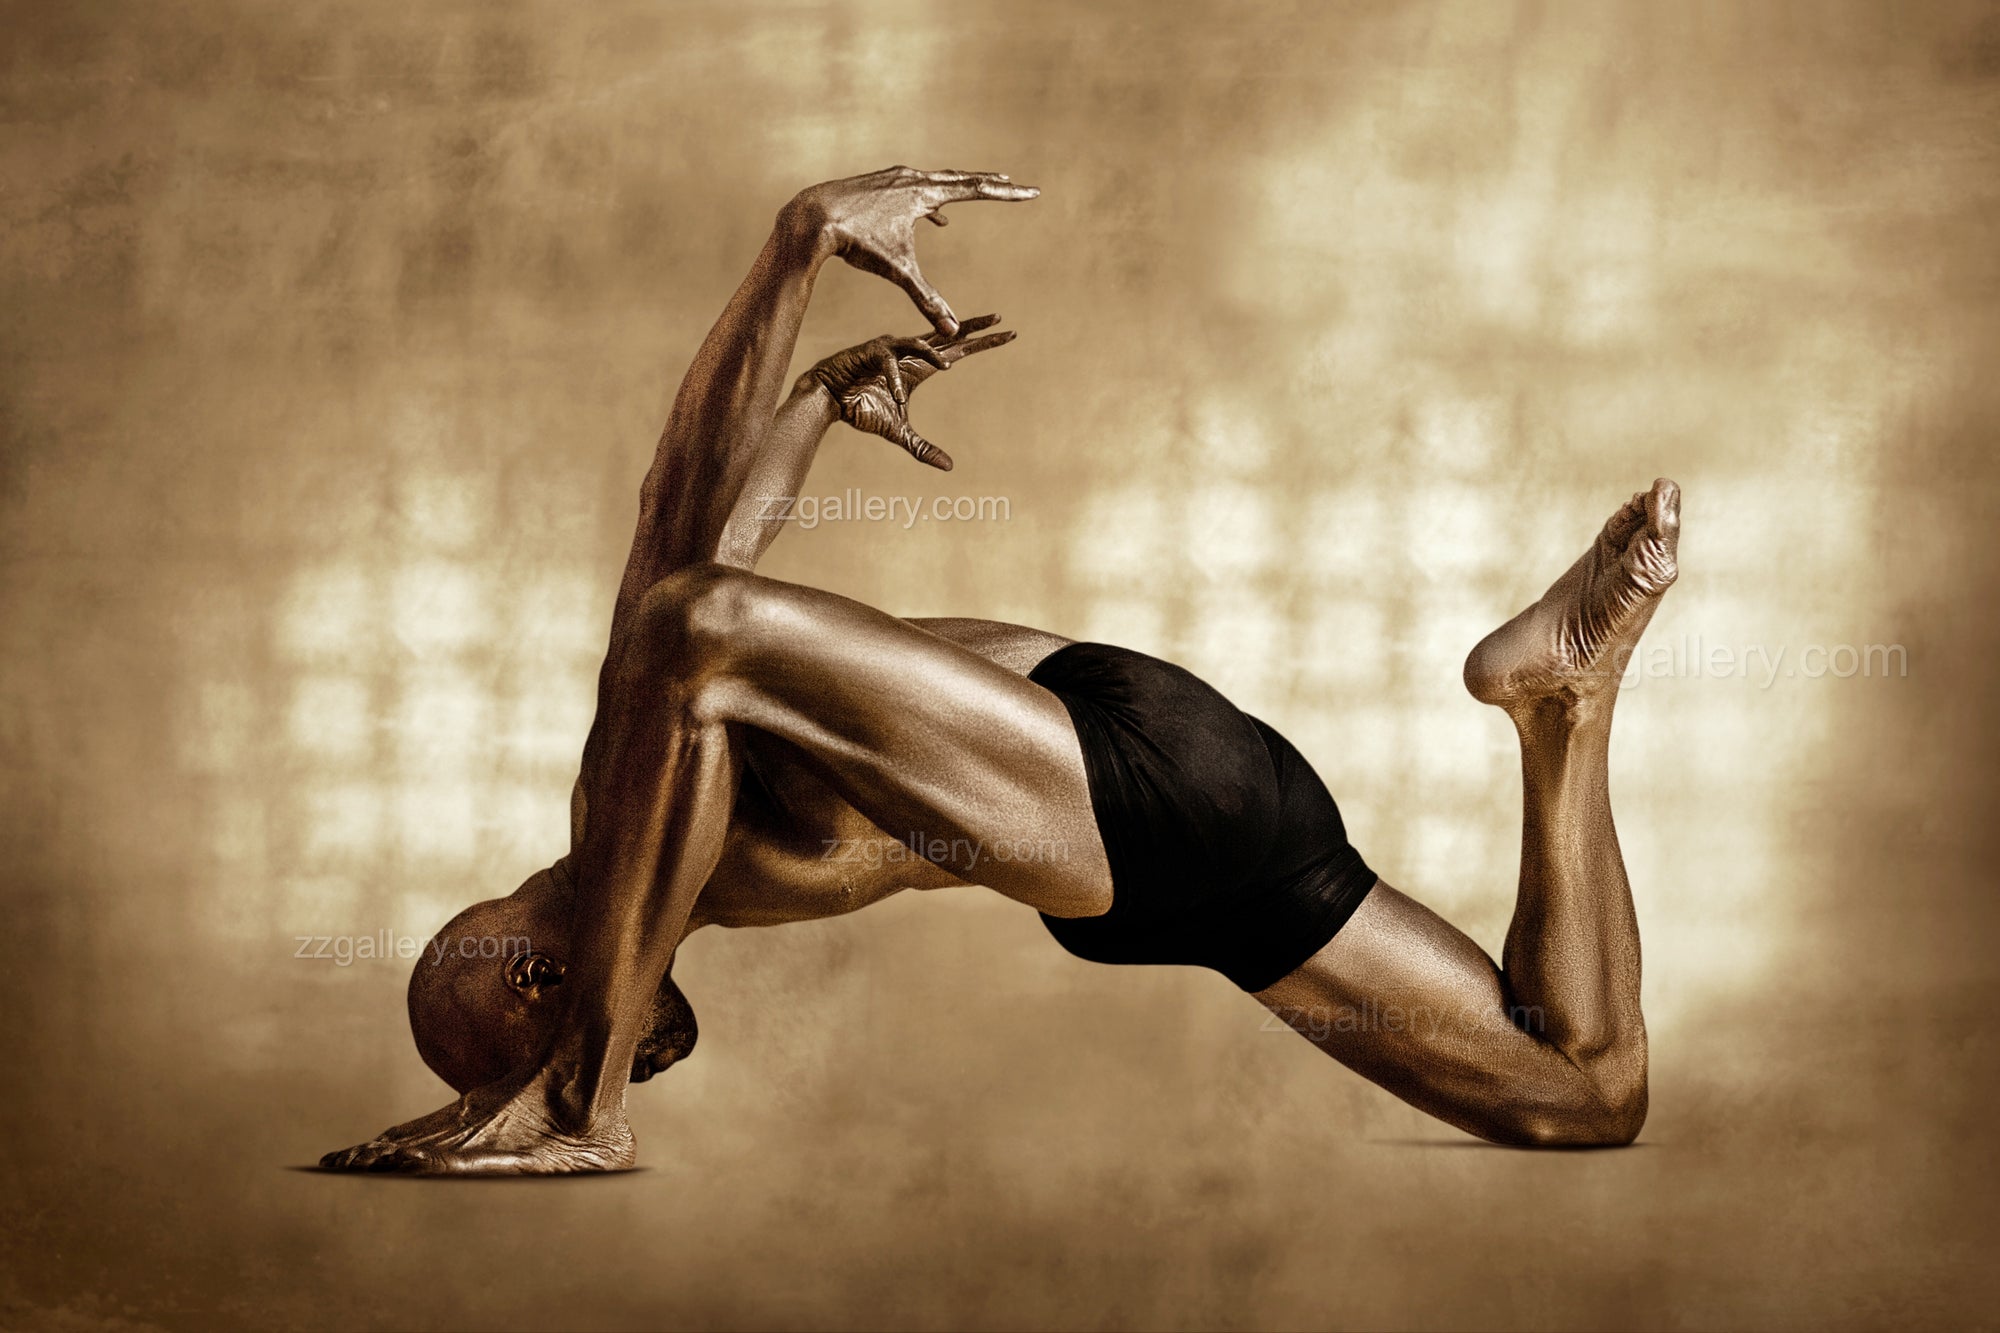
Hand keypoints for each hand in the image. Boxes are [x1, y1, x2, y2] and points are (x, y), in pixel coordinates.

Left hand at [785, 167, 1037, 335]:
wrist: (811, 218)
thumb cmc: (855, 242)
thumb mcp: (897, 271)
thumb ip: (927, 299)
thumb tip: (952, 332)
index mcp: (923, 194)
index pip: (976, 191)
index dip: (1007, 195)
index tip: (1032, 192)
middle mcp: (912, 179)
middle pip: (960, 179)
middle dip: (987, 184)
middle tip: (1011, 184)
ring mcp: (893, 178)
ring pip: (935, 182)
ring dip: (958, 189)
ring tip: (977, 192)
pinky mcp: (877, 185)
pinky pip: (912, 191)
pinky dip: (929, 203)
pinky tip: (933, 218)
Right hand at [803, 315, 1014, 471]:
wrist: (828, 401)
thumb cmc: (861, 410)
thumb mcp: (899, 433)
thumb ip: (923, 448)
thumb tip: (950, 467)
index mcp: (920, 367)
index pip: (958, 351)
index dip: (982, 342)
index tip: (1009, 333)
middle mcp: (910, 353)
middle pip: (949, 335)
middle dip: (974, 326)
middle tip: (1000, 317)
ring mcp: (892, 348)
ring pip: (922, 343)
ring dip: (935, 353)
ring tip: (948, 366)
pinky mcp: (872, 351)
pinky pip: (890, 362)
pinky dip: (896, 379)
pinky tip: (900, 397)